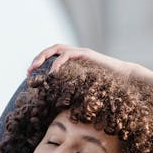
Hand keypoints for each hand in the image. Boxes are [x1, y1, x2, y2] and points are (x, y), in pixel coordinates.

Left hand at [26, 44, 152, 88]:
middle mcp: (75, 53)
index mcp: (73, 60)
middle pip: (51, 50)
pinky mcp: (86, 54)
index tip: (30, 74)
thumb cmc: (106, 85)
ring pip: (57, 48)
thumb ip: (73, 89)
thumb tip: (60, 104)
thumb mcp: (84, 88)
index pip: (52, 57)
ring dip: (43, 57)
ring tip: (35, 68)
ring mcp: (81, 52)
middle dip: (38, 58)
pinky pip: (68, 54)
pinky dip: (58, 62)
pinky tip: (53, 72)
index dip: (40, 63)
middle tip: (28, 71)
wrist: (124, 78)